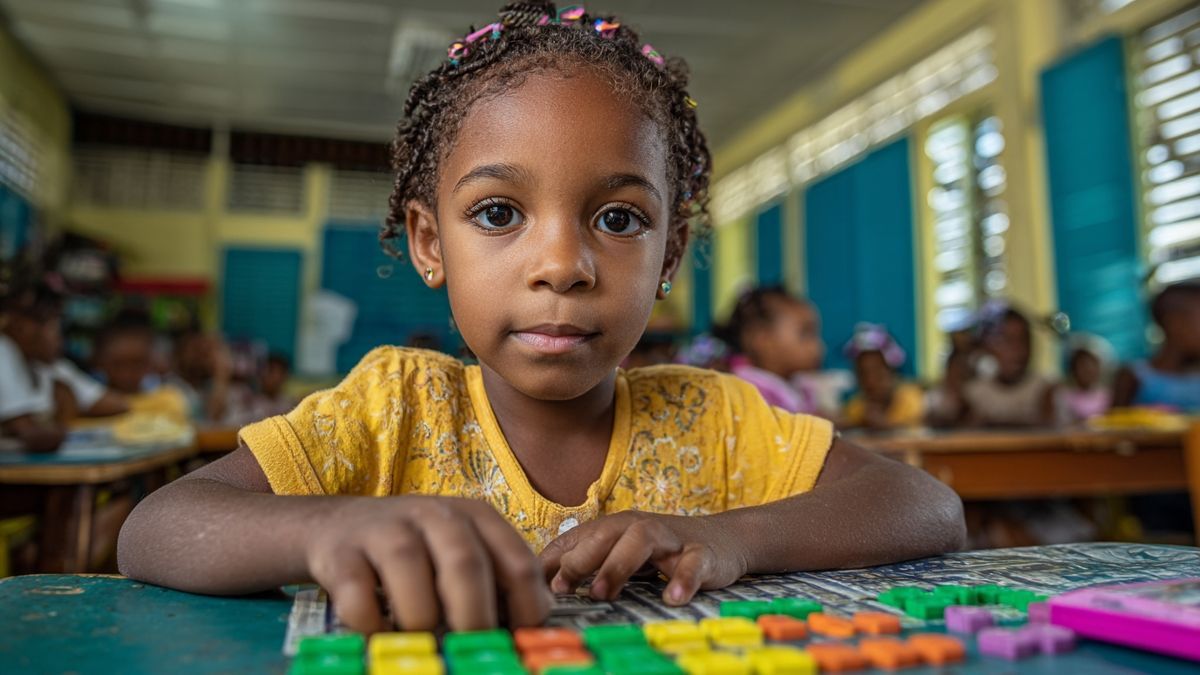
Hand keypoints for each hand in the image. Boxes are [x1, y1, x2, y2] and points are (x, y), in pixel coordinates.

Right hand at [304, 495, 550, 633]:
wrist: (340, 526)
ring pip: (409, 566)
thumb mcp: (461, 553)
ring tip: (422, 638)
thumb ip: (495, 583)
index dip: (526, 607)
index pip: (517, 561)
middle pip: (465, 562)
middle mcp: (434, 515)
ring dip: (420, 615)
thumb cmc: (418, 550)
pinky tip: (379, 632)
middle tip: (470, 648)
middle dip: (474, 615)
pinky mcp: (342, 553)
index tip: (521, 640)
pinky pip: (357, 592)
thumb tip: (528, 633)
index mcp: (476, 517)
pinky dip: (371, 622)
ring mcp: (385, 529)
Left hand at [539, 511, 748, 605]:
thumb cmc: (662, 551)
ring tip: (604, 592)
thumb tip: (541, 585)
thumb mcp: (621, 552)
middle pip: (605, 534)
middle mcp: (639, 526)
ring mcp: (671, 538)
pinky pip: (692, 563)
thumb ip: (586, 563)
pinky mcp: (701, 553)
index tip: (534, 583)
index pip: (578, 537)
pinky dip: (682, 579)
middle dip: (581, 559)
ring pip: (642, 540)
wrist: (723, 540)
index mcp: (616, 527)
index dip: (555, 559)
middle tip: (563, 587)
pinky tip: (672, 597)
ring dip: (619, 565)